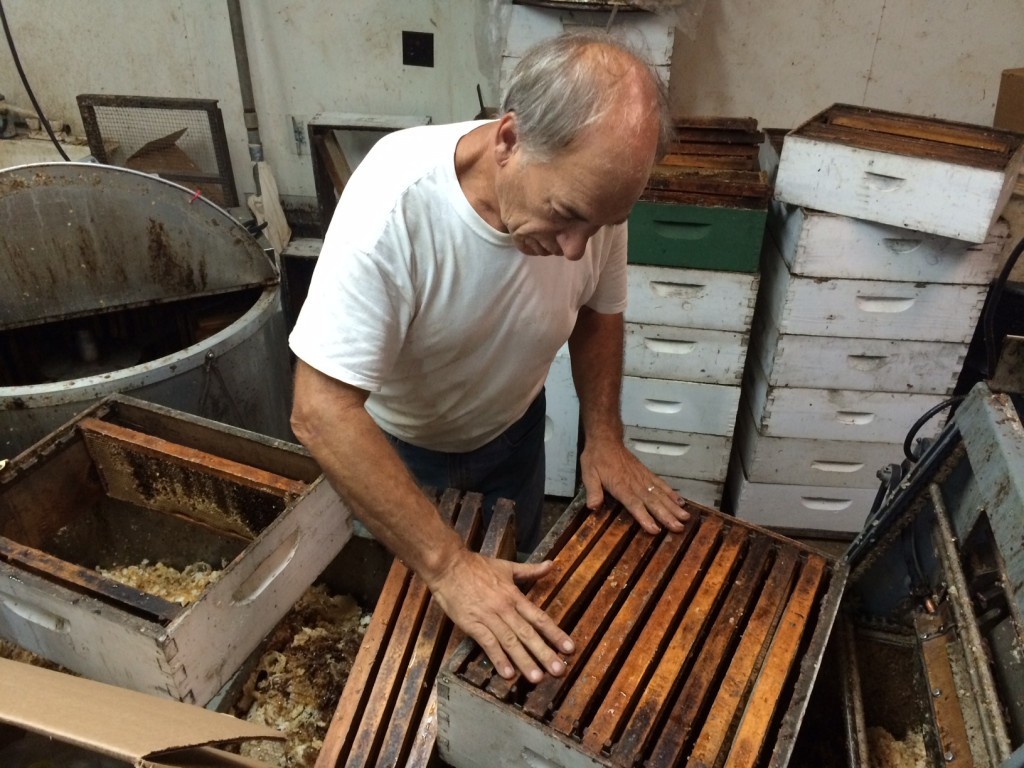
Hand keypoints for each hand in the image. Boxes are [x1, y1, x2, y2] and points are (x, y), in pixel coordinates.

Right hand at [424, 549, 574, 682]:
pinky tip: (507, 673)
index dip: (555, 633)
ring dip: (524, 660)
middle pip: (528, 633)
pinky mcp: (472, 625)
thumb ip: (530, 570)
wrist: (448, 566)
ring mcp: (489, 617)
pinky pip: (488, 643)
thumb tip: (551, 565)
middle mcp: (505, 608)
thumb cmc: (476, 566)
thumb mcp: (507, 567)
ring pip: (510, 641)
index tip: (569, 648)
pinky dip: (498, 658)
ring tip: (537, 678)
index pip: (539, 618)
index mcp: (515, 596)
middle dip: (544, 653)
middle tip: (559, 670)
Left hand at [579, 439, 689, 533]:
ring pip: (661, 494)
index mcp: (621, 486)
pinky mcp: (647, 474)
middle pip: (653, 502)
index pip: (634, 504)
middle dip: (667, 516)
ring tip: (685, 518)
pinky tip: (680, 502)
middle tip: (679, 528)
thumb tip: (593, 507)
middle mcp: (635, 483)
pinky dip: (672, 494)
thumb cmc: (596, 458)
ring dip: (673, 507)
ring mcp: (643, 478)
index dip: (645, 517)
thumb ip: (593, 491)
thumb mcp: (588, 474)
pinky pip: (661, 484)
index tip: (655, 530)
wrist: (606, 440)